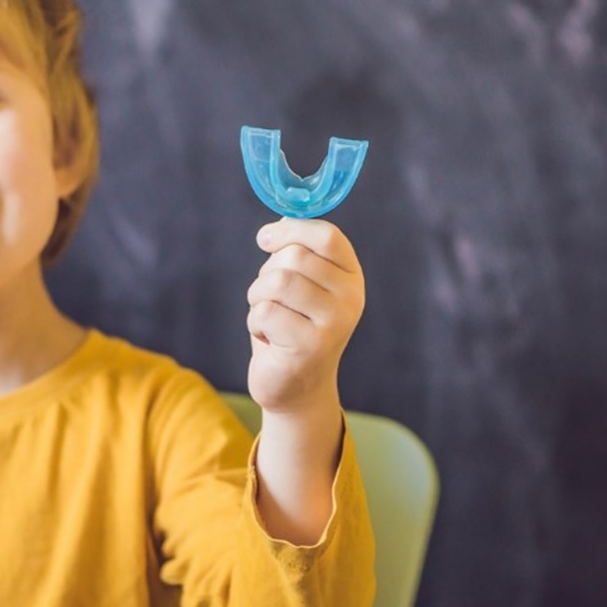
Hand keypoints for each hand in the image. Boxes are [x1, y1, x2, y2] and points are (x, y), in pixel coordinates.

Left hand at [246, 218, 364, 414]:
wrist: (297, 388)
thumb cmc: (291, 327)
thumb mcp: (299, 285)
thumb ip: (296, 252)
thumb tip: (282, 219)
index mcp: (351, 278)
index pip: (326, 236)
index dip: (290, 231)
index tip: (265, 239)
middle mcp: (350, 299)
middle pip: (293, 257)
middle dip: (266, 274)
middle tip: (270, 299)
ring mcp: (334, 324)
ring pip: (276, 282)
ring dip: (257, 298)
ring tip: (269, 319)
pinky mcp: (310, 347)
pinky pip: (264, 312)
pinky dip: (255, 322)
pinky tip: (269, 340)